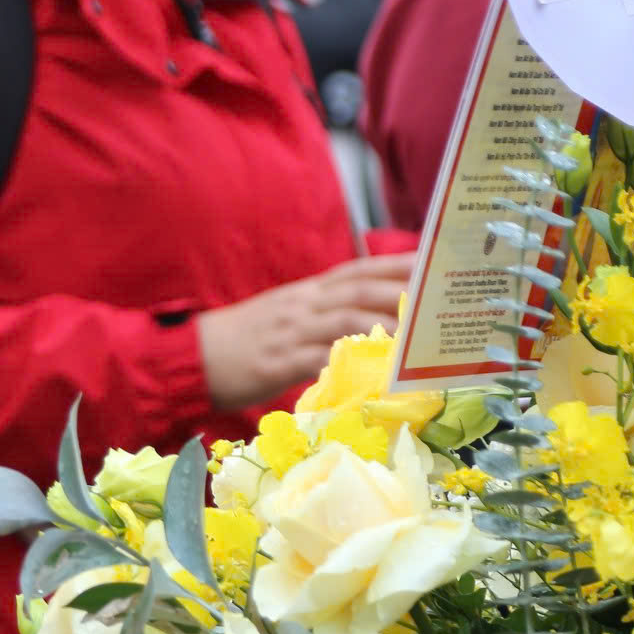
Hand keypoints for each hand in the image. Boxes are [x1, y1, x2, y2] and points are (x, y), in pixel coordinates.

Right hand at [194, 252, 413, 410]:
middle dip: (401, 288)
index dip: (396, 263)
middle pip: (358, 288)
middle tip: (441, 294)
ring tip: (421, 334)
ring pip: (344, 319)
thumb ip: (322, 314)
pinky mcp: (277, 362)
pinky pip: (319, 360)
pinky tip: (373, 372)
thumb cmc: (244, 340)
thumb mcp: (285, 316)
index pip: (357, 270)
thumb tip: (368, 319)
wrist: (192, 356)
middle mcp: (301, 305)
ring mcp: (289, 332)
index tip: (433, 261)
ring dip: (383, 323)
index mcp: (305, 293)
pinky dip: (348, 362)